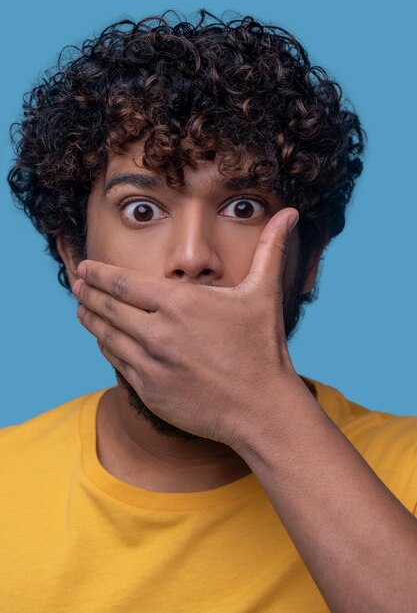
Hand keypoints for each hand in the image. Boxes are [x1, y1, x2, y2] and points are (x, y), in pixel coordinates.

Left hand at [73, 207, 300, 448]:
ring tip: (81, 309)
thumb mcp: (264, 294)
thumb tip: (290, 213)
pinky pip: (116, 363)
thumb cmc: (263, 348)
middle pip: (108, 306)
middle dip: (87, 292)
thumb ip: (271, 249)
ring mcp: (151, 363)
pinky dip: (106, 347)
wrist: (262, 409)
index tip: (84, 267)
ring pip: (106, 335)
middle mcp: (159, 331)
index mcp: (180, 303)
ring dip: (90, 319)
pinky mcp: (149, 390)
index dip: (98, 273)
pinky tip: (103, 340)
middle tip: (76, 284)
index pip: (123, 282)